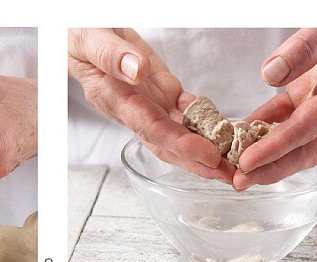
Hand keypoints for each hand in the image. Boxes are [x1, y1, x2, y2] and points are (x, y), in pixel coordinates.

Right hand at [68, 28, 233, 182]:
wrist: (81, 31)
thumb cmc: (80, 34)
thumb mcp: (90, 39)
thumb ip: (112, 56)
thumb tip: (139, 73)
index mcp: (113, 98)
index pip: (149, 128)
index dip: (179, 144)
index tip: (207, 155)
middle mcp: (132, 108)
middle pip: (168, 144)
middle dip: (199, 163)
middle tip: (231, 175)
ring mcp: (148, 102)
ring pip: (181, 132)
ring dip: (208, 149)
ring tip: (237, 162)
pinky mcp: (160, 89)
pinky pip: (186, 111)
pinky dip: (208, 122)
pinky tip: (227, 132)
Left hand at [234, 29, 316, 187]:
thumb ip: (306, 46)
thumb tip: (270, 74)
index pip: (310, 126)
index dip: (278, 147)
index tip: (249, 161)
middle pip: (306, 149)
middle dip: (271, 169)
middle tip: (238, 181)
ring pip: (295, 144)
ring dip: (265, 159)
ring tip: (233, 170)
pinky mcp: (310, 102)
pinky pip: (282, 121)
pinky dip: (260, 132)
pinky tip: (235, 138)